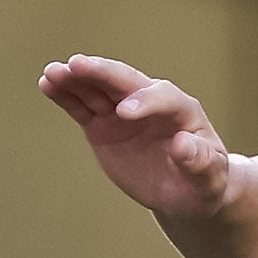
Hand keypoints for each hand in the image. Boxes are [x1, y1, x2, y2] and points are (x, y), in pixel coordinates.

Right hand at [38, 54, 242, 221]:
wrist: (184, 192)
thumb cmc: (204, 183)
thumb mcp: (209, 179)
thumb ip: (200, 162)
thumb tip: (183, 144)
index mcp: (182, 111)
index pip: (163, 96)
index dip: (144, 102)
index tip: (124, 113)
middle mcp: (151, 103)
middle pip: (125, 81)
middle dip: (102, 72)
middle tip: (76, 65)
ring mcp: (123, 111)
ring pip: (98, 88)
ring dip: (75, 78)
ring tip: (52, 73)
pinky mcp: (103, 124)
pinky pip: (82, 106)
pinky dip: (65, 95)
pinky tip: (47, 84)